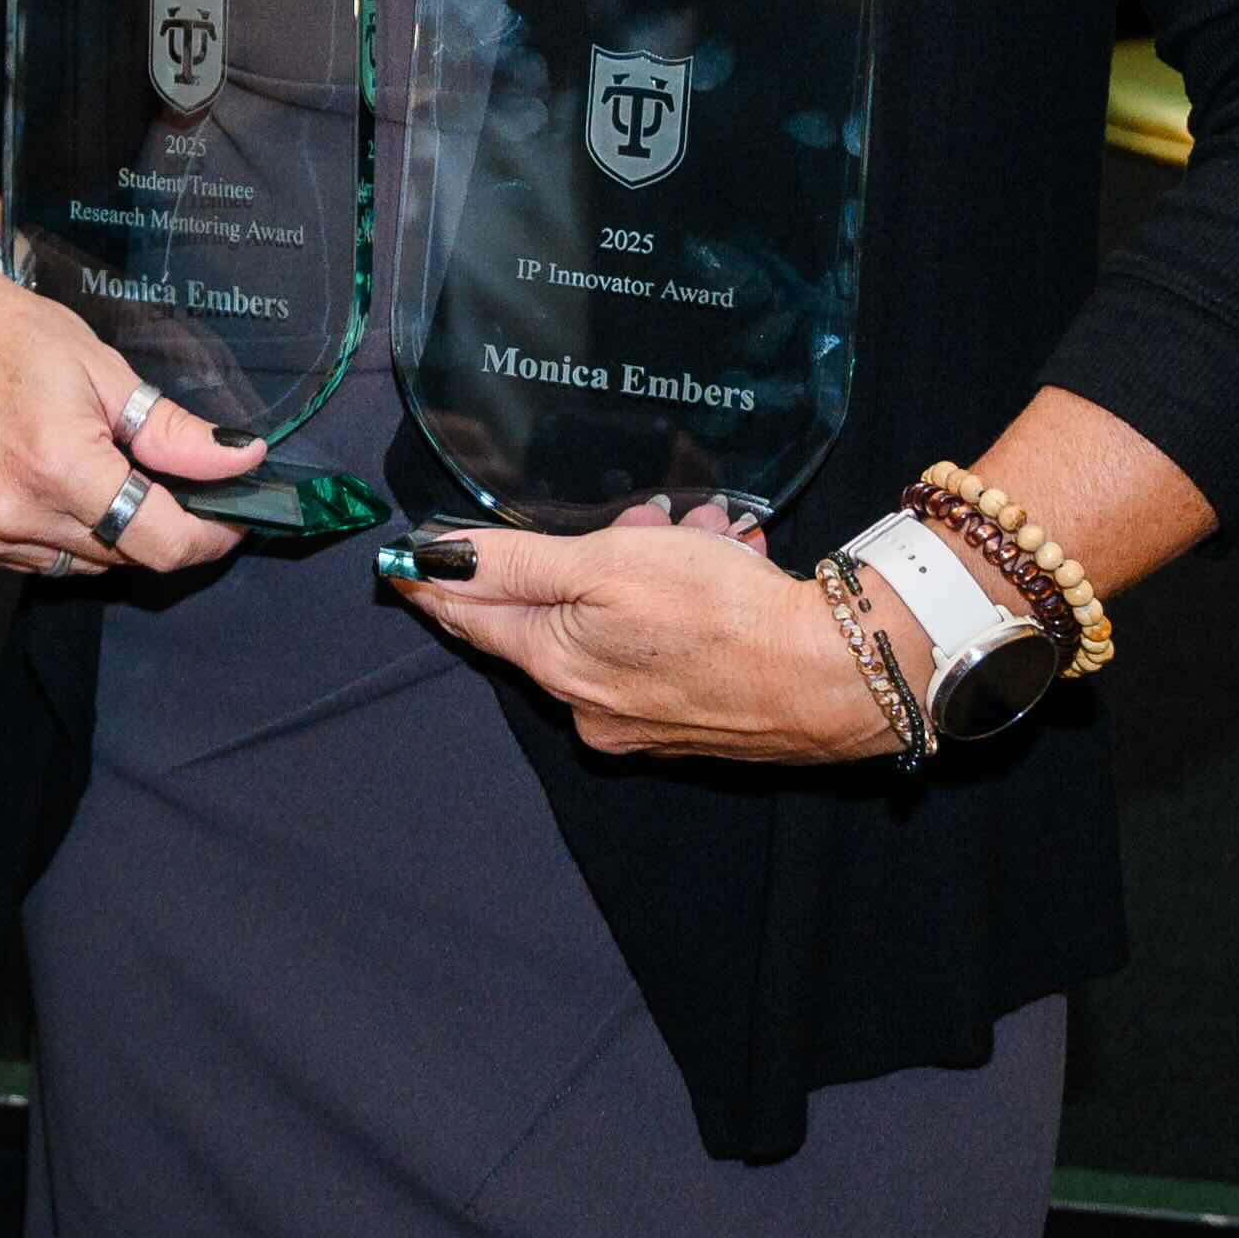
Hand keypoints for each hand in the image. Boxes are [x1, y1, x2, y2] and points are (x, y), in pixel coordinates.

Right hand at [0, 206, 259, 575]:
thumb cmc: (16, 335)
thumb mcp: (106, 372)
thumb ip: (173, 433)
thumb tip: (240, 461)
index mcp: (58, 466)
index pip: (159, 543)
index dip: (207, 538)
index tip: (228, 521)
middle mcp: (13, 513)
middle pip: (122, 554)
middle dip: (151, 521)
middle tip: (147, 471)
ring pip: (79, 564)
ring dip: (100, 531)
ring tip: (83, 466)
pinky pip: (31, 560)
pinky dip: (52, 534)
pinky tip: (40, 482)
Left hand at [384, 502, 886, 760]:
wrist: (833, 677)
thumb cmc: (719, 614)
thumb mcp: (606, 563)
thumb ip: (517, 562)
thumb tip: (439, 561)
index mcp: (558, 666)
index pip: (473, 620)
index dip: (439, 584)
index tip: (404, 562)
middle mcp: (590, 706)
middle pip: (557, 615)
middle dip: (587, 555)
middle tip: (644, 517)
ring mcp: (644, 719)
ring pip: (621, 623)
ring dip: (654, 567)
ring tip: (708, 534)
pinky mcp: (695, 718)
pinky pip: (669, 646)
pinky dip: (690, 601)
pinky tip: (733, 564)